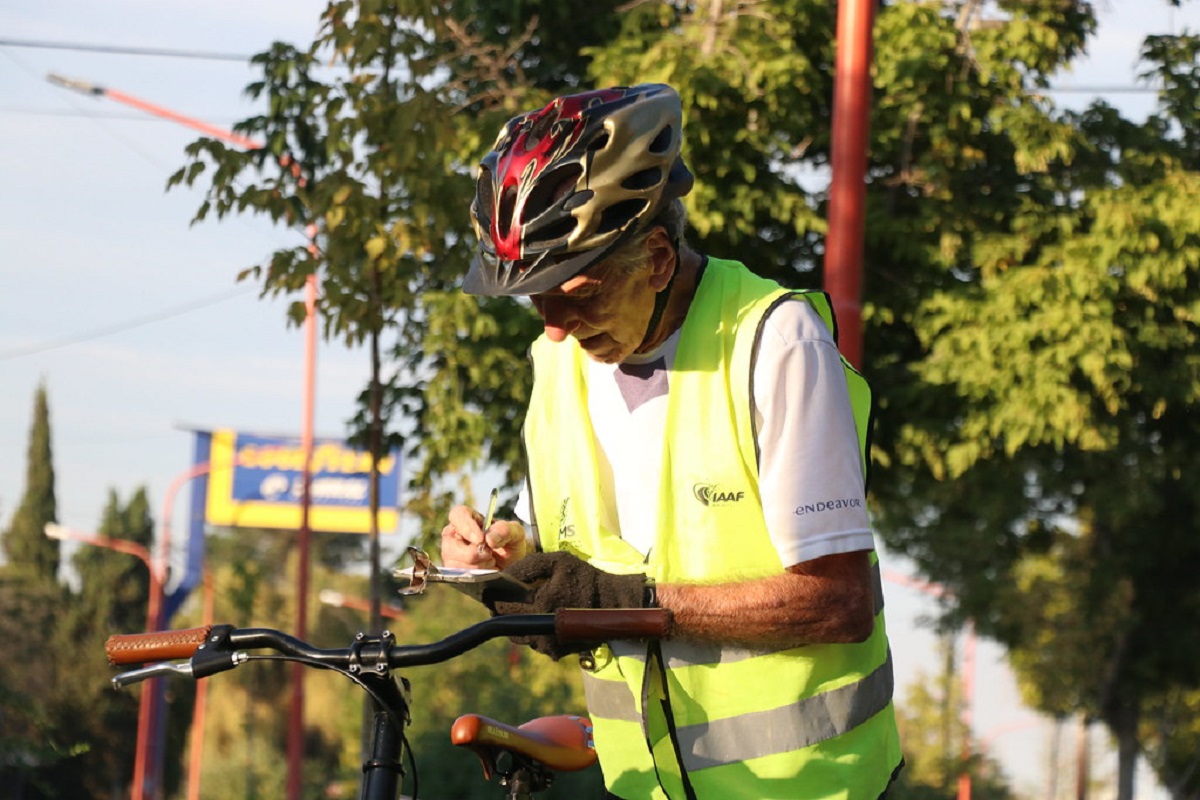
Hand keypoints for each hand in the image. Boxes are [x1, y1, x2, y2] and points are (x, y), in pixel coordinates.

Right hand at [440, 504, 526, 569]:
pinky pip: (458, 574)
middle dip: (472, 554)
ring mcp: (452, 552)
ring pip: (454, 562)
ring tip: (490, 561)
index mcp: (469, 518)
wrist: (511, 563)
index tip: (480, 539)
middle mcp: (456, 534)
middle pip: (451, 544)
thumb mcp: (515, 533)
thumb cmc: (510, 543)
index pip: (458, 515)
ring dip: (477, 565)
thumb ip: (505, 530)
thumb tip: (489, 537)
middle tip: (489, 554)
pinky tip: (485, 570)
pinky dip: (475, 574)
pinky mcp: (454, 568)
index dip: (466, 527)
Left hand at [491, 552, 646, 659]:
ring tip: (530, 608)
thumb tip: (503, 575)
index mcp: (538, 607)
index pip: (502, 609)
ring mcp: (549, 645)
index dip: (494, 600)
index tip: (492, 593)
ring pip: (521, 637)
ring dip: (520, 624)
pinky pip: (536, 643)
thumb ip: (527, 566)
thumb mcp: (557, 561)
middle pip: (508, 627)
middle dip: (506, 613)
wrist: (614, 603)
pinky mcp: (557, 652)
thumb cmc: (584, 578)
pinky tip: (545, 618)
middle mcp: (541, 631)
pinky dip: (535, 632)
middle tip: (511, 600)